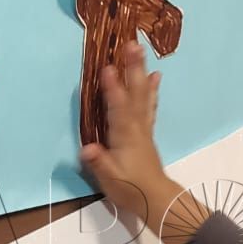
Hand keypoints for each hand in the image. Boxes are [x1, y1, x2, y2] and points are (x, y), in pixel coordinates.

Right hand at [79, 40, 191, 238]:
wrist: (156, 198)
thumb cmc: (130, 188)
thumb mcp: (109, 178)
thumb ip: (99, 162)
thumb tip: (87, 149)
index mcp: (124, 135)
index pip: (117, 108)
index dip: (112, 89)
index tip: (107, 67)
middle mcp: (135, 126)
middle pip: (134, 93)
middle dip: (132, 69)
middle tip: (132, 44)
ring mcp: (143, 127)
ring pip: (142, 94)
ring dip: (141, 72)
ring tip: (141, 52)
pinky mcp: (146, 131)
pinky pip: (149, 104)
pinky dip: (152, 89)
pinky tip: (156, 77)